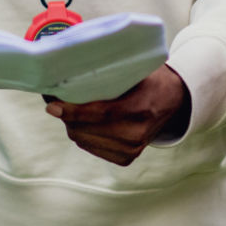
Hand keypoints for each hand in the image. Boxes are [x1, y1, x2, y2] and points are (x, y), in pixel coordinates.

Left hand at [46, 65, 189, 166]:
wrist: (173, 100)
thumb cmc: (150, 78)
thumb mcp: (136, 67)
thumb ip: (109, 70)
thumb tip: (69, 66)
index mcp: (142, 109)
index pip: (102, 113)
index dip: (74, 110)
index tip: (52, 104)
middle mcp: (137, 134)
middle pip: (86, 129)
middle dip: (66, 115)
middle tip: (55, 100)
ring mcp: (132, 150)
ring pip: (83, 139)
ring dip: (72, 124)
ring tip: (68, 108)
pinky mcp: (126, 158)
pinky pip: (90, 146)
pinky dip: (82, 133)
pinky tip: (84, 121)